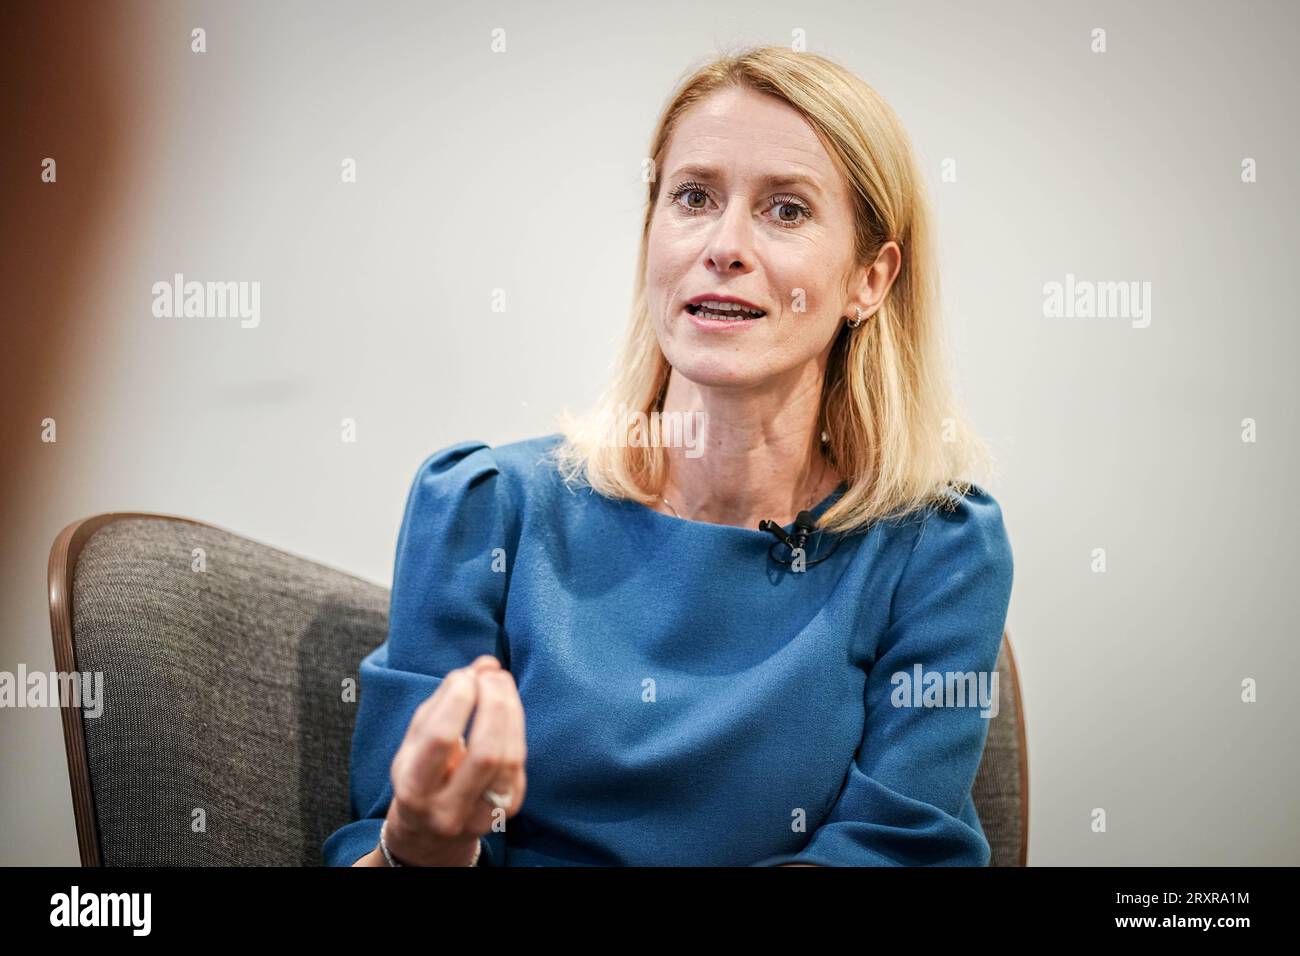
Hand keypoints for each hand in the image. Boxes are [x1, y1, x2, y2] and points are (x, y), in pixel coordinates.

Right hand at [381, 655, 526, 864]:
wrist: (430, 834)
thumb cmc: (420, 775)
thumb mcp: (416, 741)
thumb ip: (445, 701)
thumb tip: (484, 665)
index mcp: (415, 791)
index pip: (441, 739)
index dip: (458, 700)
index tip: (465, 676)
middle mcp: (449, 810)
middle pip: (486, 752)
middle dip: (493, 703)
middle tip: (491, 674)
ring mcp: (483, 816)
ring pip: (509, 757)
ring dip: (510, 710)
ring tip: (500, 681)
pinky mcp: (508, 810)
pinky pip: (518, 762)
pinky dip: (515, 726)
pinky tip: (507, 705)